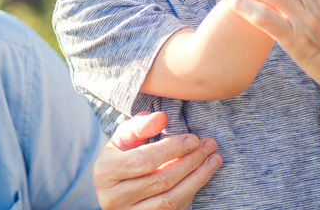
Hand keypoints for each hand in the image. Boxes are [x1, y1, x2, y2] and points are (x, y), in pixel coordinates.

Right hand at [93, 112, 220, 209]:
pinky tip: (202, 175)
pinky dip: (191, 192)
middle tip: (208, 146)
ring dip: (197, 179)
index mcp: (106, 172)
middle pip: (159, 181)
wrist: (115, 188)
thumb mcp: (124, 138)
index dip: (171, 150)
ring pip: (170, 200)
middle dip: (189, 162)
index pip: (143, 161)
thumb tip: (162, 118)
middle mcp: (113, 198)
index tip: (193, 139)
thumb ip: (141, 126)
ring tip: (213, 159)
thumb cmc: (122, 156)